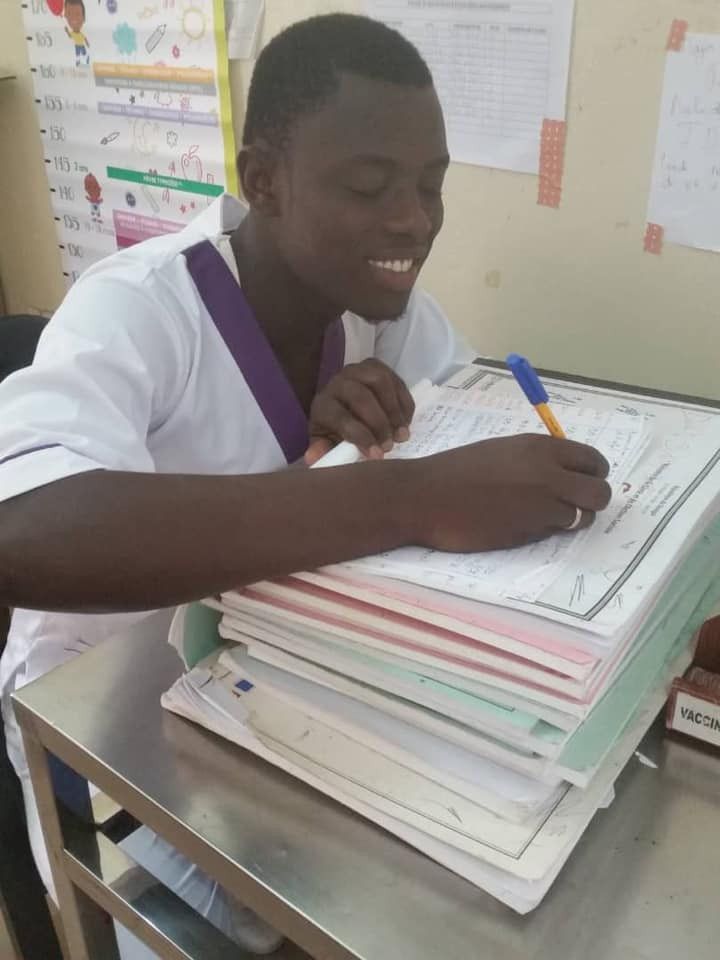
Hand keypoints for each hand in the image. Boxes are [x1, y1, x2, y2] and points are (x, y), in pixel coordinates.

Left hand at [305, 359, 414, 464]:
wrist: (342, 403)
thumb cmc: (335, 428)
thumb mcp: (326, 441)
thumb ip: (323, 450)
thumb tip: (313, 459)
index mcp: (323, 404)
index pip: (340, 417)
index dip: (361, 436)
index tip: (377, 455)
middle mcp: (338, 382)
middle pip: (362, 397)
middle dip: (379, 424)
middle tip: (390, 445)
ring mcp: (358, 370)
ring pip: (381, 383)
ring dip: (394, 411)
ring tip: (401, 434)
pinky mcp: (377, 367)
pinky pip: (395, 380)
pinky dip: (404, 403)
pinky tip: (405, 421)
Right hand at [409, 434, 611, 551]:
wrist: (425, 497)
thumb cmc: (455, 471)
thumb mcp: (501, 451)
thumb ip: (535, 459)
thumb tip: (562, 472)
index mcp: (540, 447)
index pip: (593, 460)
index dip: (592, 474)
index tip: (580, 482)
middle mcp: (549, 473)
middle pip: (600, 492)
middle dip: (592, 501)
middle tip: (572, 505)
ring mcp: (541, 504)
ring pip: (583, 516)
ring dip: (571, 519)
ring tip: (543, 518)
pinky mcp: (529, 531)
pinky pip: (556, 533)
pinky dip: (547, 532)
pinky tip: (522, 525)